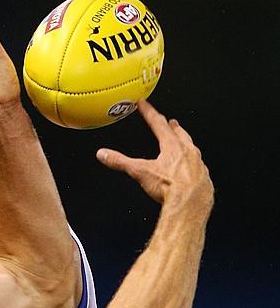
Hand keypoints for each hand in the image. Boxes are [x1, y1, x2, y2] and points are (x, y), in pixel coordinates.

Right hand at [96, 100, 213, 210]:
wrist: (191, 203)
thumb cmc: (170, 187)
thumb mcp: (140, 172)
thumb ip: (120, 162)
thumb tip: (103, 154)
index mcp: (172, 146)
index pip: (158, 123)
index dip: (149, 113)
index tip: (144, 104)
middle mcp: (188, 151)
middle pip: (180, 133)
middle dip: (173, 127)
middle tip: (171, 122)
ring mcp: (198, 164)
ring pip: (192, 148)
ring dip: (186, 144)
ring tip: (184, 143)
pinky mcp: (204, 178)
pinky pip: (199, 166)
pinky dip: (194, 164)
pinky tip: (192, 169)